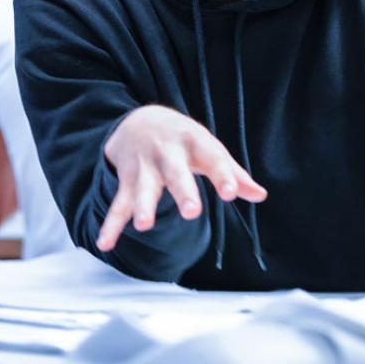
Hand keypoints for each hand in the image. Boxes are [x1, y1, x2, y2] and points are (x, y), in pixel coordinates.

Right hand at [98, 105, 266, 252]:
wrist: (140, 121)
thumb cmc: (184, 141)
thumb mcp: (209, 148)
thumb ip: (231, 172)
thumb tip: (259, 195)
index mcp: (194, 142)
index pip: (212, 158)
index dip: (223, 175)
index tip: (233, 193)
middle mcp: (167, 154)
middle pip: (175, 173)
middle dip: (182, 191)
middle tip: (192, 212)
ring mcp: (144, 168)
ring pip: (143, 188)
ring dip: (142, 206)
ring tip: (143, 226)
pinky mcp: (127, 181)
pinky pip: (118, 204)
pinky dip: (110, 224)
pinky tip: (105, 243)